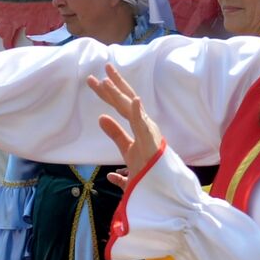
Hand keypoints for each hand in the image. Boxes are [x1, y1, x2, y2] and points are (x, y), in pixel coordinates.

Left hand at [88, 64, 164, 187]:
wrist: (163, 192)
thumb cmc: (149, 173)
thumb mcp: (127, 150)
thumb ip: (116, 134)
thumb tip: (101, 118)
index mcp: (140, 127)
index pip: (122, 106)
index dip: (109, 93)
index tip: (96, 80)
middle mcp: (145, 126)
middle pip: (127, 102)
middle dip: (114, 85)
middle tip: (103, 67)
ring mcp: (150, 134)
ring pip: (132, 110)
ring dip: (120, 94)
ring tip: (106, 80)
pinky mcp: (152, 144)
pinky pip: (145, 127)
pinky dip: (140, 113)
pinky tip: (134, 100)